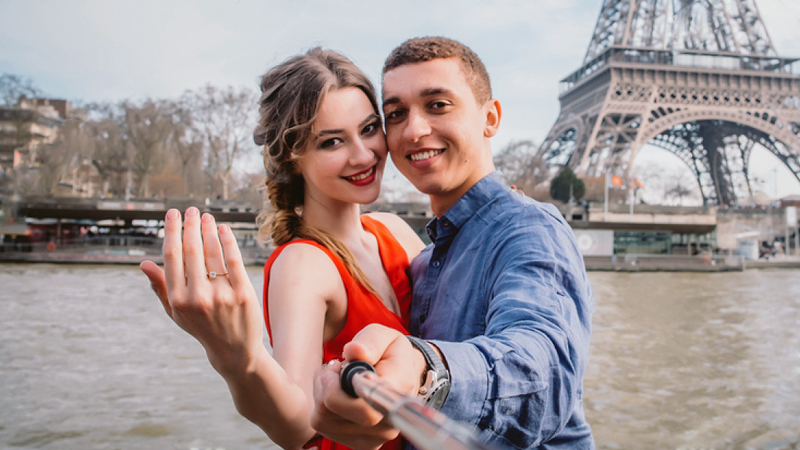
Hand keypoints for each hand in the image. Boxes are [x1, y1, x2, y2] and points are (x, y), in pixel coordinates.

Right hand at [140, 207, 263, 375]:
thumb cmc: (202, 327)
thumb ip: (161, 287)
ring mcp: (221, 294)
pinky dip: (228, 241)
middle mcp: (197, 296)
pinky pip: (233, 260)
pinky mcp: (242, 293)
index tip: (173, 214)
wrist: (235, 351)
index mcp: (177, 300)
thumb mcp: (176, 313)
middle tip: (191, 210)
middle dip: (190, 225)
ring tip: (207, 217)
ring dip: (209, 230)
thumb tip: (144, 264)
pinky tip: (224, 229)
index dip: (172, 231)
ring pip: (213, 252)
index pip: (172, 256)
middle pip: (192, 250)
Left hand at [310, 325, 426, 449]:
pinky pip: (323, 427)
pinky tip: (336, 391)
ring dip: (322, 393)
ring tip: (335, 376)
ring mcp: (375, 438)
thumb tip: (353, 351)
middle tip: (335, 366)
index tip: (338, 365)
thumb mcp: (384, 336)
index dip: (338, 388)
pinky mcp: (360, 443)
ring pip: (323, 420)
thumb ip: (370, 341)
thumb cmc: (390, 354)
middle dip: (325, 384)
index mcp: (397, 393)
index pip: (362, 409)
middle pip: (333, 414)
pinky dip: (322, 406)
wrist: (402, 375)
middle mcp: (388, 423)